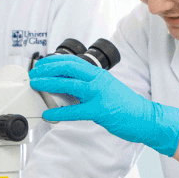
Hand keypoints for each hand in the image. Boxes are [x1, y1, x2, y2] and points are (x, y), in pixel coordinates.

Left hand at [30, 54, 178, 156]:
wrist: (144, 117)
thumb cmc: (124, 105)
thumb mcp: (106, 88)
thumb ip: (88, 85)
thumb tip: (64, 87)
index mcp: (99, 74)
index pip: (73, 61)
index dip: (54, 61)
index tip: (41, 65)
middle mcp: (99, 80)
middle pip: (68, 67)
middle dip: (47, 69)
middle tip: (33, 74)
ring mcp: (100, 94)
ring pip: (69, 84)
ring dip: (49, 83)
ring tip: (35, 85)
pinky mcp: (101, 110)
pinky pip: (76, 111)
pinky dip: (59, 112)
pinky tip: (49, 114)